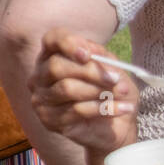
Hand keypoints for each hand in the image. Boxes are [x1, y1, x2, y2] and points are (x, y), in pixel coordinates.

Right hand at [29, 28, 138, 154]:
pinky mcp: (49, 120)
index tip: (88, 55)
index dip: (68, 43)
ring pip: (66, 89)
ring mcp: (40, 98)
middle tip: (116, 79)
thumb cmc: (111, 91)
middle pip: (57, 66)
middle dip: (90, 72)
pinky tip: (122, 109)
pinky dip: (103, 108)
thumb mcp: (114, 69)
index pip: (52, 39)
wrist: (117, 125)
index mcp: (54, 55)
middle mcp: (41, 75)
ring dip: (99, 91)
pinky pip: (76, 110)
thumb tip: (93, 53)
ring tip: (121, 93)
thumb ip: (102, 58)